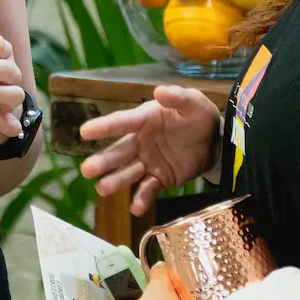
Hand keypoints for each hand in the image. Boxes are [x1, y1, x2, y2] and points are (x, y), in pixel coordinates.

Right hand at [79, 86, 220, 214]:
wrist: (215, 142)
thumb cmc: (198, 117)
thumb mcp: (193, 102)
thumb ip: (178, 97)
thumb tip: (159, 91)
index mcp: (144, 120)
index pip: (121, 122)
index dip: (103, 127)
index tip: (84, 132)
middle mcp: (140, 141)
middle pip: (119, 152)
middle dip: (103, 161)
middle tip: (87, 170)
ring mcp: (148, 162)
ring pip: (128, 172)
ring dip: (115, 181)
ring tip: (101, 189)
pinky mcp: (159, 178)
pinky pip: (148, 190)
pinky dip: (141, 199)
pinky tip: (135, 208)